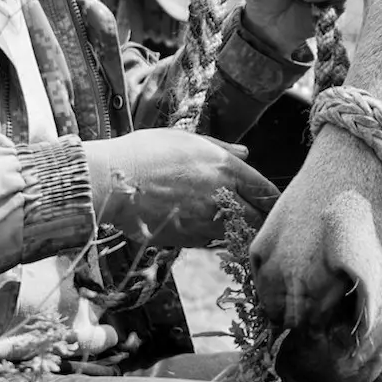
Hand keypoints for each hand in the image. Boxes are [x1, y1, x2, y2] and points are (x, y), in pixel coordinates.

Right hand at [83, 129, 280, 249]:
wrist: (110, 182)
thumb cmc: (145, 153)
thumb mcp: (186, 140)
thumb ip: (222, 149)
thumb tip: (246, 155)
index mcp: (226, 169)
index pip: (267, 192)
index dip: (272, 199)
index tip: (270, 202)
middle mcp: (222, 198)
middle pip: (259, 220)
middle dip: (261, 220)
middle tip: (256, 217)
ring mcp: (205, 223)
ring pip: (236, 234)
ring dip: (236, 230)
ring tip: (224, 220)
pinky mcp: (188, 240)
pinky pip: (210, 242)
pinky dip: (212, 237)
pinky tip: (199, 225)